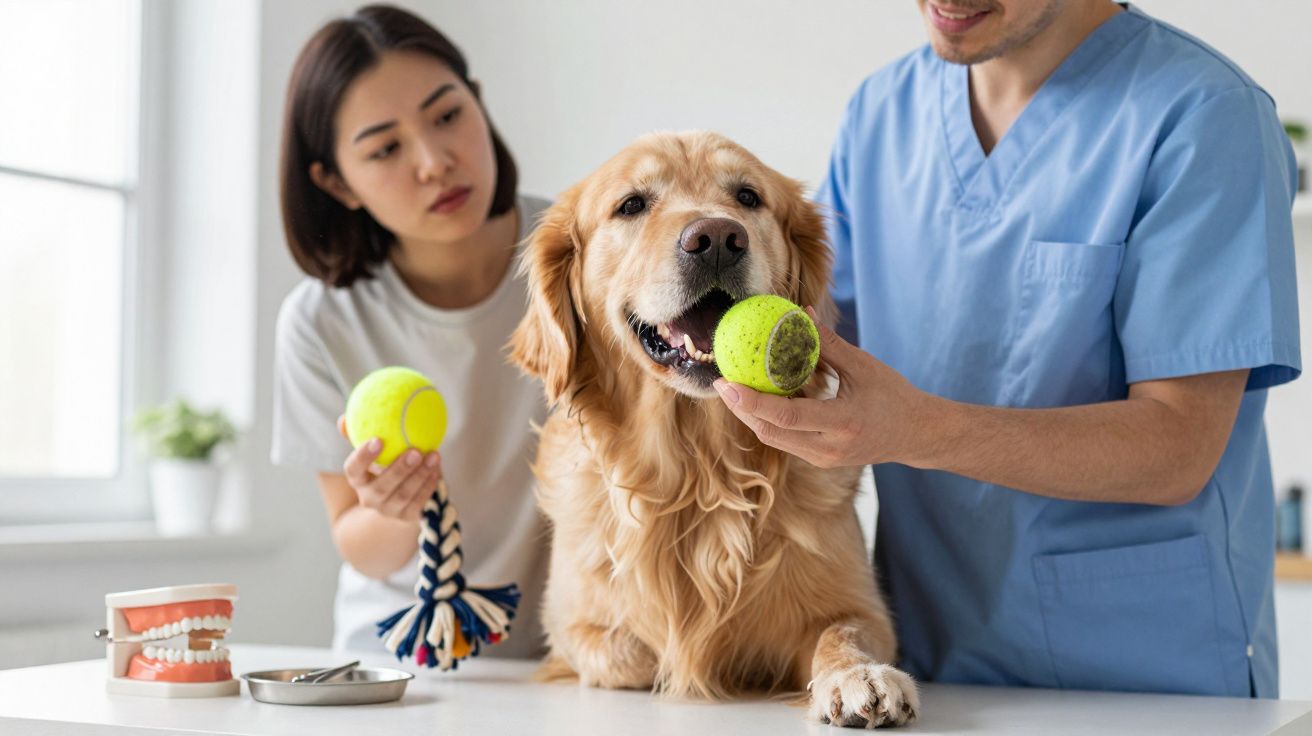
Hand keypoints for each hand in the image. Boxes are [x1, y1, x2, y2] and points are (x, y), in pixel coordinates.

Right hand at [337, 415, 442, 520]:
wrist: (400, 493)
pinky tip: (437, 469)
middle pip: (381, 487)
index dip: (363, 457)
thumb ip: (360, 432)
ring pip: (404, 496)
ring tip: (434, 456)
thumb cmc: (385, 462)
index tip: (378, 439)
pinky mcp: (407, 517)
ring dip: (420, 475)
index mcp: (357, 479)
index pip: (353, 469)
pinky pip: (419, 503)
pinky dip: (429, 486)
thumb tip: (343, 419)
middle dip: (399, 470)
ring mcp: (388, 510)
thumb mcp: (374, 450)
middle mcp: (369, 498)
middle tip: (415, 451)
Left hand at [711, 307, 934, 468]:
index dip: (751, 401)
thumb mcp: (864, 366)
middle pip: (770, 432)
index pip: (785, 416)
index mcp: (842, 423)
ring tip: (733, 389)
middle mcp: (828, 447)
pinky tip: (759, 399)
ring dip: (751, 415)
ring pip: (774, 439)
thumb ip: (828, 343)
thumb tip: (801, 313)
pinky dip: (770, 420)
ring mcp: (823, 458)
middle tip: (721, 382)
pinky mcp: (820, 459)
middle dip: (740, 408)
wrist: (916, 434)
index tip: (726, 382)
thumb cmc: (894, 396)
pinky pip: (786, 439)